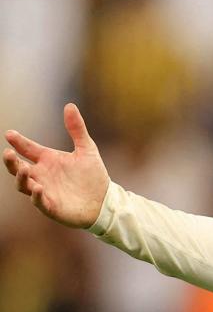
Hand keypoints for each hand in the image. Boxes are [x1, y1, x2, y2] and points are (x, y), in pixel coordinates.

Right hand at [3, 104, 110, 227]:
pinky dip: (36, 196)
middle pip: (18, 167)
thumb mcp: (87, 149)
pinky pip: (39, 202)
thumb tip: (70, 105)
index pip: (27, 149)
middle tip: (8, 153)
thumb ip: (77, 129)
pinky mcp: (51, 206)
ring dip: (21, 177)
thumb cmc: (93, 176)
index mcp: (47, 160)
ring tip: (25, 169)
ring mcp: (44, 191)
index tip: (9, 133)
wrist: (105, 201)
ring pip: (23, 184)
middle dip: (11, 161)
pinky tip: (38, 188)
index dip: (18, 141)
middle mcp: (41, 175)